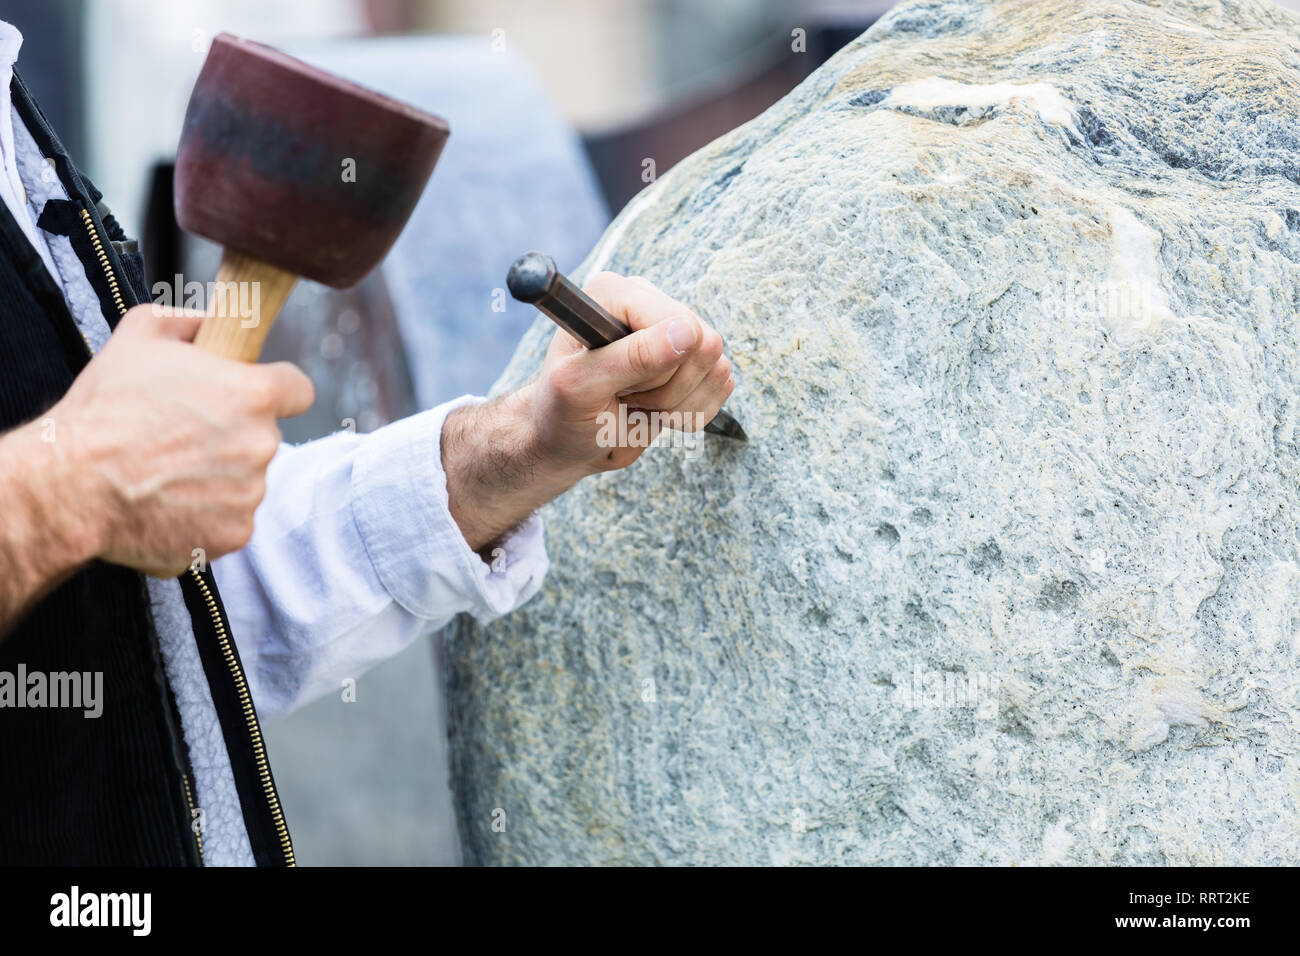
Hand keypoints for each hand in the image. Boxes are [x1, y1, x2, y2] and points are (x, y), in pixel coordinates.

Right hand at [47, 305, 313, 575]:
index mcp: (253, 394)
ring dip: (217, 477)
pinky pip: (229, 519)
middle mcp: (261, 445)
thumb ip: (189, 321)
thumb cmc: (104, 410)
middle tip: (182, 437)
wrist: (70, 485)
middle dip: (232, 436)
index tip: (251, 398)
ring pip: (246, 480)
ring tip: (165, 473)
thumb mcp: (140, 333)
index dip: (275, 391)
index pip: (298, 390)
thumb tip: (211, 323)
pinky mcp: (234, 534)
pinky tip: (167, 504)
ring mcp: (250, 494)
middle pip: (263, 437)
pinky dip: (205, 515)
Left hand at [442, 272, 733, 551]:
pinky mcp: (694, 360)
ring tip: (636, 405)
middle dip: (666, 390)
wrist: (567, 441)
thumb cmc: (561, 414)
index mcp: (615, 293)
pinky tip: (655, 411)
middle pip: (704, 345)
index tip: (618, 385)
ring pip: (717, 368)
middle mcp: (649, 302)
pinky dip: (690, 413)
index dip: (656, 367)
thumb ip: (631, 359)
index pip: (679, 322)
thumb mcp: (581, 389)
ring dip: (677, 405)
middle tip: (625, 398)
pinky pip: (722, 385)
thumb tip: (688, 332)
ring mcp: (675, 331)